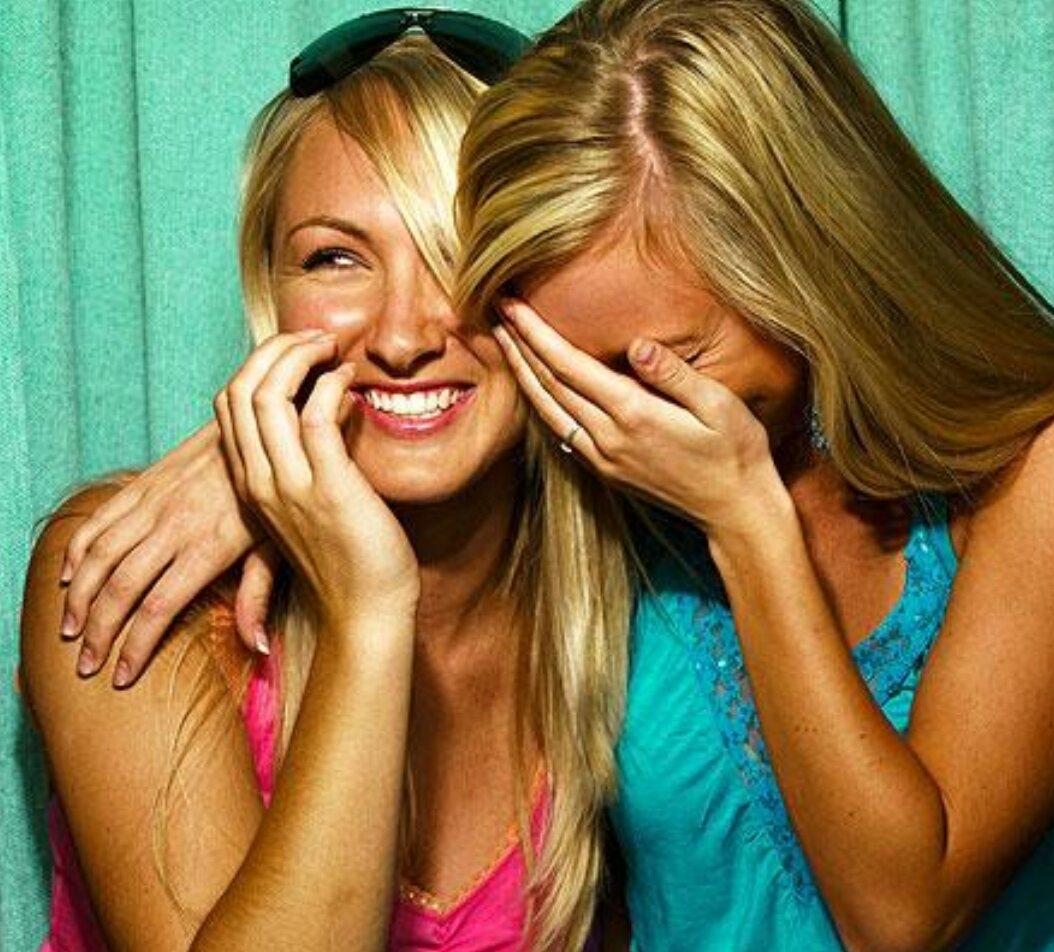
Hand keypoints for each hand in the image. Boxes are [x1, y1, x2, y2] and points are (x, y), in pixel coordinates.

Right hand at [61, 423, 262, 686]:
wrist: (268, 423)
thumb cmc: (283, 491)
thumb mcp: (280, 544)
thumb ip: (261, 595)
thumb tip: (258, 648)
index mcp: (208, 547)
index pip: (157, 608)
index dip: (134, 647)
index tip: (120, 677)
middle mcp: (174, 526)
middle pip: (119, 588)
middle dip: (98, 632)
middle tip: (86, 665)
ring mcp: (155, 501)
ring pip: (99, 555)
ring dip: (79, 597)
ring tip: (70, 630)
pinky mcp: (146, 480)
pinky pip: (100, 518)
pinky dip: (78, 548)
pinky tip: (68, 575)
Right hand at [214, 331, 419, 632]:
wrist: (366, 611)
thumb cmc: (350, 558)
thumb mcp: (314, 504)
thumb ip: (310, 461)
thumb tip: (332, 407)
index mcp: (252, 484)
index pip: (228, 405)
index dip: (259, 365)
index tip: (299, 351)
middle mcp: (260, 482)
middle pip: (239, 390)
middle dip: (274, 349)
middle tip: (315, 336)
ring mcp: (289, 485)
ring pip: (266, 396)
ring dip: (300, 357)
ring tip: (332, 348)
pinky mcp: (327, 489)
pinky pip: (313, 417)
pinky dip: (330, 385)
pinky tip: (350, 381)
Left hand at [494, 299, 787, 538]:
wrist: (735, 511)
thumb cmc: (736, 452)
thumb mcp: (720, 405)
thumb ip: (676, 374)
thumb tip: (639, 344)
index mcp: (634, 416)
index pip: (570, 366)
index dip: (536, 332)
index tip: (512, 304)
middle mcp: (609, 439)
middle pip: (549, 385)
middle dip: (519, 345)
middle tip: (494, 309)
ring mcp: (603, 458)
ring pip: (548, 410)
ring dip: (522, 373)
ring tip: (503, 340)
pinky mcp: (605, 471)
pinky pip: (560, 430)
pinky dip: (539, 403)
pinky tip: (533, 385)